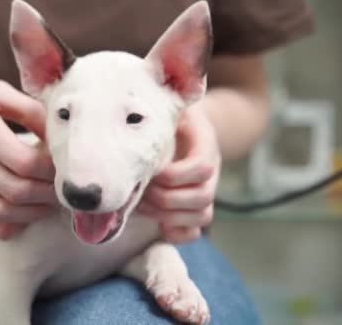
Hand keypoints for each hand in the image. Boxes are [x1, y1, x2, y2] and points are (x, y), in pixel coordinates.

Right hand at [0, 73, 56, 239]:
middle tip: (62, 185)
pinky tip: (21, 216)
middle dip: (48, 194)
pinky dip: (4, 227)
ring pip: (2, 212)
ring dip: (32, 213)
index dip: (50, 168)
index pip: (24, 162)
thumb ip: (29, 109)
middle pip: (17, 191)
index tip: (63, 162)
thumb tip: (58, 131)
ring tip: (49, 201)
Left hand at [137, 103, 220, 242]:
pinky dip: (177, 234)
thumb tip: (131, 107)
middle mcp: (211, 173)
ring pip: (201, 217)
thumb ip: (161, 109)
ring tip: (143, 205)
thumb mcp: (170, 107)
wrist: (185, 127)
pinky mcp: (193, 209)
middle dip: (166, 199)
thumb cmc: (169, 117)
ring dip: (168, 216)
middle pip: (202, 197)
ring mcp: (204, 193)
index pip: (202, 167)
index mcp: (205, 145)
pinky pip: (195, 232)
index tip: (154, 172)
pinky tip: (158, 224)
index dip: (176, 175)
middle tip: (142, 191)